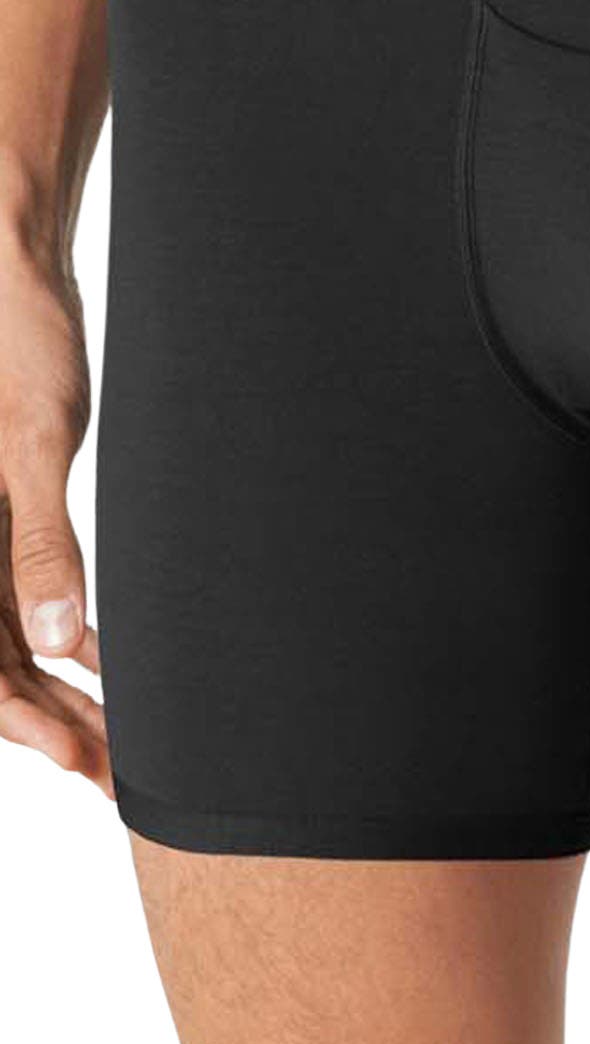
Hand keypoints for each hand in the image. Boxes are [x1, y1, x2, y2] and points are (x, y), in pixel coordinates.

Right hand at [0, 238, 107, 792]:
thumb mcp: (32, 438)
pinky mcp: (2, 521)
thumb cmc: (15, 337)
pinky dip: (67, 642)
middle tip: (119, 773)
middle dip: (51, 725)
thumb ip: (40, 541)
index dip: (20, 719)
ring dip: (63, 695)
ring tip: (123, 743)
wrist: (10, 271)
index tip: (78, 754)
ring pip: (11, 641)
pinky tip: (116, 668)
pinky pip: (24, 601)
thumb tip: (60, 641)